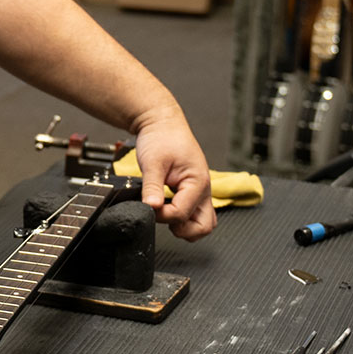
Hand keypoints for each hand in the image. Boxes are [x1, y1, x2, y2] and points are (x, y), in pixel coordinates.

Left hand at [131, 107, 216, 240]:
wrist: (162, 124)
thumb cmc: (162, 137)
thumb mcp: (153, 162)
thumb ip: (152, 187)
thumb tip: (151, 208)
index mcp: (197, 182)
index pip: (182, 213)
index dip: (162, 215)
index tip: (148, 206)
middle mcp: (203, 190)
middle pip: (204, 227)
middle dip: (182, 229)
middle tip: (162, 218)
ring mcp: (200, 193)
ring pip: (202, 224)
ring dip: (184, 226)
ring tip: (165, 214)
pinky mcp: (192, 193)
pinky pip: (194, 215)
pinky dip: (182, 219)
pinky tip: (166, 209)